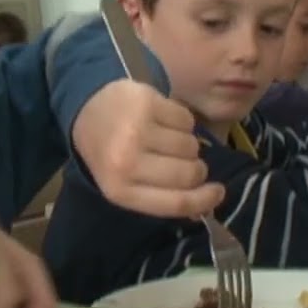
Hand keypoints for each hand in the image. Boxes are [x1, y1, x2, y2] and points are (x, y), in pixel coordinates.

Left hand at [73, 80, 223, 217]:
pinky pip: (186, 120)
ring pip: (191, 146)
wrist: (88, 109)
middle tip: (187, 162)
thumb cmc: (112, 153)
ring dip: (188, 145)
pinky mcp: (146, 102)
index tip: (219, 192)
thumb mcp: (127, 184)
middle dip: (196, 169)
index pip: (175, 203)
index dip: (204, 200)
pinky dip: (183, 122)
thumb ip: (162, 198)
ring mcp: (136, 130)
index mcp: (120, 190)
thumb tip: (207, 205)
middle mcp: (126, 162)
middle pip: (188, 174)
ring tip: (169, 140)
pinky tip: (164, 121)